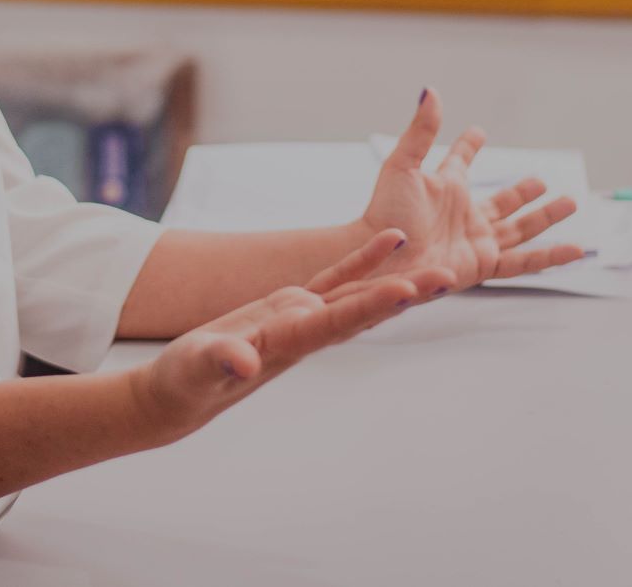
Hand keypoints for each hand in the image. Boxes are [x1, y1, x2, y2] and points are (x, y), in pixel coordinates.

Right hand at [129, 229, 454, 441]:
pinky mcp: (290, 306)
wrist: (180, 392)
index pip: (337, 322)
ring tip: (439, 263)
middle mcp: (306, 331)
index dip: (373, 305)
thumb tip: (243, 361)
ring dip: (398, 277)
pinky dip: (364, 259)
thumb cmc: (184, 382)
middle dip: (407, 293)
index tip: (408, 290)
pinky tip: (390, 238)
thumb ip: (221, 361)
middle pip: (366, 310)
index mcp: (287, 342)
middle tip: (451, 276)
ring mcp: (302, 318)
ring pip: (360, 293)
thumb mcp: (196, 370)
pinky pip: (337, 278)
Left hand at [360, 89, 583, 293]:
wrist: (382, 259)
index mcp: (445, 188)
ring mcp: (475, 240)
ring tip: (570, 202)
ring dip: (545, 217)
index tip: (478, 132)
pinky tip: (574, 249)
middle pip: (501, 202)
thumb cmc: (384, 214)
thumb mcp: (404, 166)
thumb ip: (422, 131)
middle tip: (542, 180)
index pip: (460, 162)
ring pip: (520, 229)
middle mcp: (463, 215)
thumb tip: (430, 91)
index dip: (468, 147)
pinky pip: (523, 262)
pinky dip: (550, 257)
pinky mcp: (483, 264)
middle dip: (521, 192)